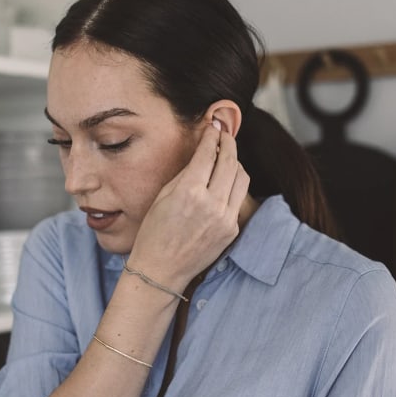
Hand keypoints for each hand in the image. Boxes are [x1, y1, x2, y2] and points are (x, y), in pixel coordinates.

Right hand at [128, 121, 250, 289]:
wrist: (161, 270)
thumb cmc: (154, 233)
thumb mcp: (163, 196)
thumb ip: (186, 172)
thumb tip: (202, 151)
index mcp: (189, 192)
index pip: (209, 153)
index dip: (213, 135)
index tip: (214, 126)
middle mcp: (211, 204)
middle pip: (231, 161)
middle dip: (229, 143)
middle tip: (224, 134)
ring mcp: (225, 218)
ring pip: (241, 178)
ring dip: (235, 163)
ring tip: (226, 157)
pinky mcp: (232, 229)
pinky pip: (238, 199)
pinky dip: (233, 186)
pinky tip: (224, 182)